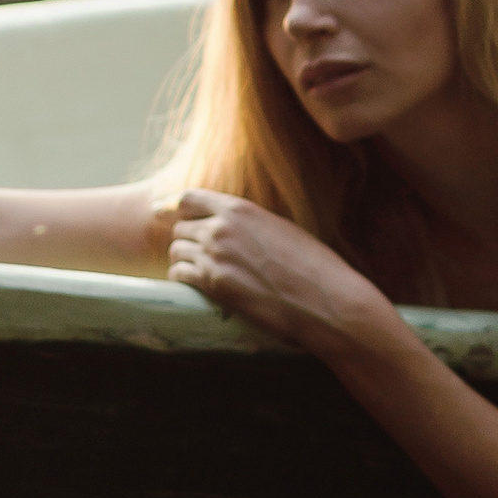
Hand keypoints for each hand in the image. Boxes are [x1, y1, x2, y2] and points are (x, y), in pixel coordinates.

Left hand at [163, 190, 386, 351]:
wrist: (325, 300)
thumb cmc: (313, 266)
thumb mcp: (280, 229)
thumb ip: (249, 224)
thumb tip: (232, 229)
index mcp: (239, 209)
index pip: (189, 197)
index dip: (180, 207)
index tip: (173, 215)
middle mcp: (221, 228)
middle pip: (180, 227)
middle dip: (187, 239)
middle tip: (200, 254)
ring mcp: (214, 256)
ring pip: (176, 251)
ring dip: (185, 260)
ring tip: (201, 272)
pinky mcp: (213, 285)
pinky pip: (179, 275)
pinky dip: (184, 280)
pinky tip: (199, 286)